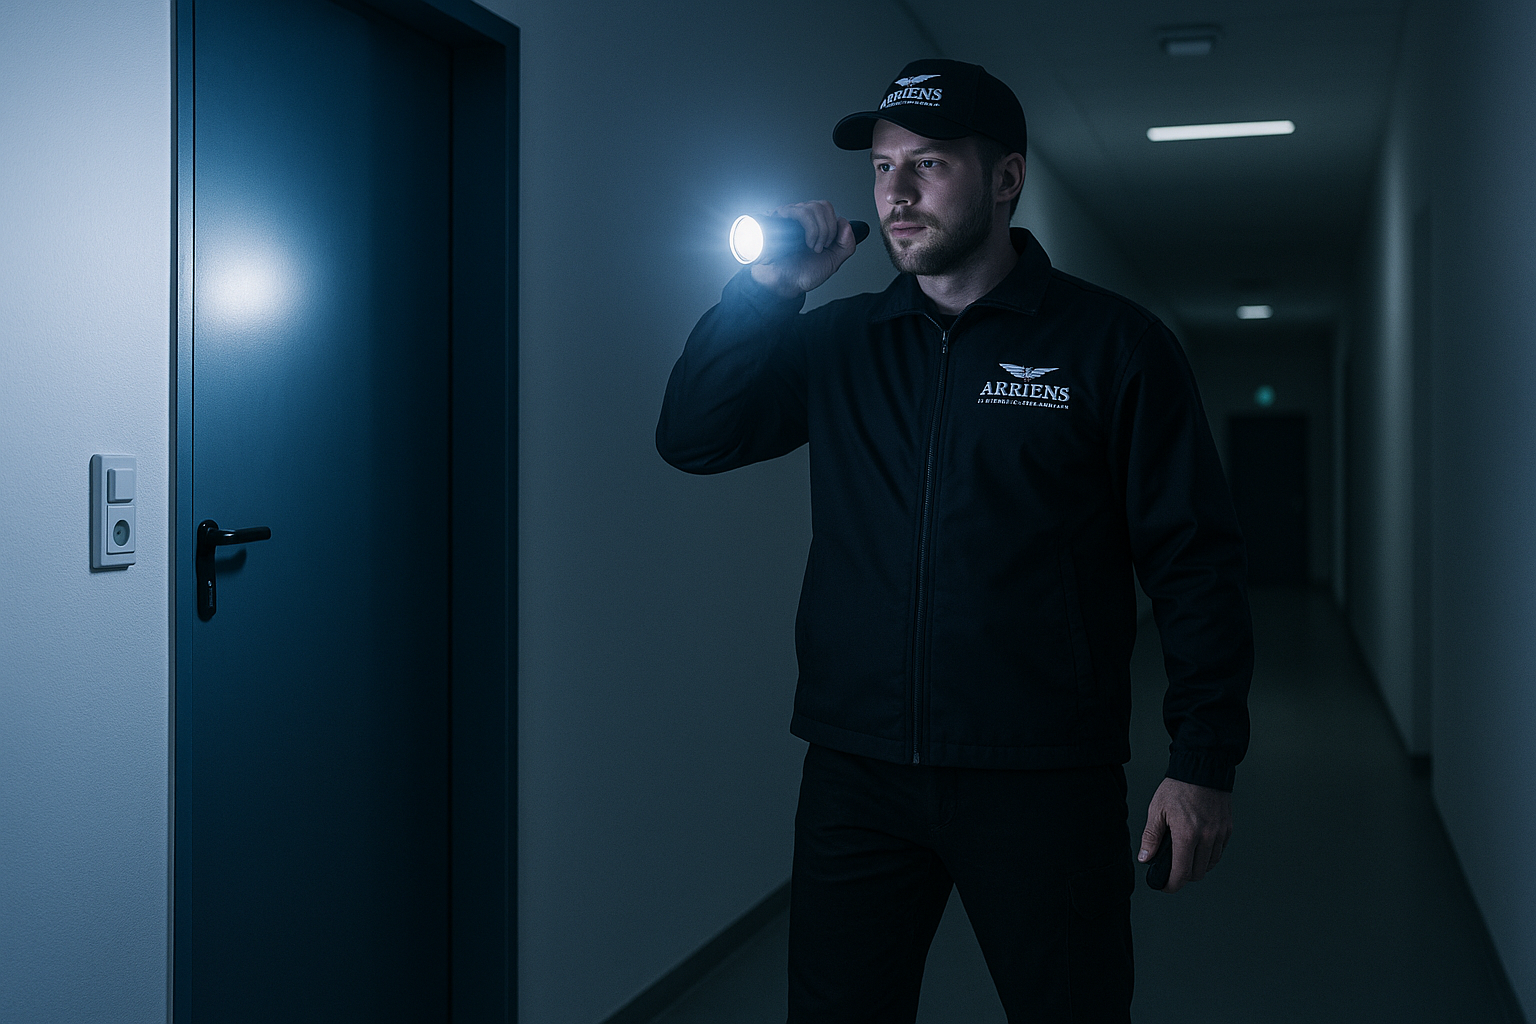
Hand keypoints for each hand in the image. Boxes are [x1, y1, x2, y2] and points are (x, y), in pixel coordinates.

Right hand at [749, 200, 858, 297]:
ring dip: (819, 231)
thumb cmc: (803, 272)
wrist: (785, 283)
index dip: (834, 227)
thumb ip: (847, 245)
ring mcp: (790, 216)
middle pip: (823, 206)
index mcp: (814, 223)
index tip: (829, 246)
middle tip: (821, 248)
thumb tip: (846, 224)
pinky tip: (805, 243)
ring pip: (813, 208)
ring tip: (812, 247)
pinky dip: (811, 229)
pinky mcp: (779, 219)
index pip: (828, 209)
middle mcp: (801, 217)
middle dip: (828, 230)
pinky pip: (801, 212)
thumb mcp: (833, 262)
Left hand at [1139, 777, 1231, 892]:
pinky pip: (1218, 853)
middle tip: (1171, 869)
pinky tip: (1197, 847)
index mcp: (1187, 835)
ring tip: (1184, 857)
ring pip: (1210, 865)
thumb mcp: (1157, 810)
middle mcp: (1206, 838)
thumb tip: (1145, 859)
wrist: (1202, 768)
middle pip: (1197, 873)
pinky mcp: (1227, 830)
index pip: (1181, 873)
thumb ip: (1151, 837)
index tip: (1164, 886)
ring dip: (1197, 867)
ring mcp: (1219, 834)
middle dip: (1183, 876)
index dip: (1171, 885)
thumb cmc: (1177, 788)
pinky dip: (1208, 856)